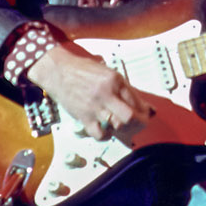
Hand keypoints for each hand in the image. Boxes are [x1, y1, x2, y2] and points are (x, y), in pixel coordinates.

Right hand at [26, 40, 146, 139]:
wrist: (58, 71)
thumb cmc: (82, 70)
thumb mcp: (107, 72)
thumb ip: (124, 87)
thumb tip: (141, 103)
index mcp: (115, 80)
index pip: (137, 100)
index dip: (144, 110)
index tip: (146, 114)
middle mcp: (106, 93)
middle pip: (130, 116)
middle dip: (138, 123)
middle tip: (139, 124)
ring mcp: (94, 106)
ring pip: (117, 125)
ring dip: (123, 128)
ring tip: (122, 126)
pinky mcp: (84, 116)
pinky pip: (99, 133)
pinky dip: (106, 135)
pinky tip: (107, 131)